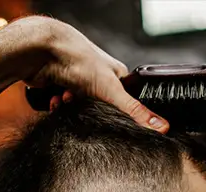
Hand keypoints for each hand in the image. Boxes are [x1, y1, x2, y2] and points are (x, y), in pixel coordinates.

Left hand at [0, 16, 168, 132]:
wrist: (43, 51)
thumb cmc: (79, 59)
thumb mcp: (111, 90)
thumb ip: (134, 111)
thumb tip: (161, 127)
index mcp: (115, 74)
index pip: (125, 101)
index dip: (117, 112)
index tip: (112, 119)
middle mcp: (97, 76)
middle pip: (98, 107)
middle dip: (89, 111)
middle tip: (85, 108)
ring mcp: (77, 80)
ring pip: (77, 108)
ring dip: (70, 107)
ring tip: (66, 98)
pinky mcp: (59, 86)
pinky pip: (60, 106)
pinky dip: (57, 104)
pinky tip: (55, 98)